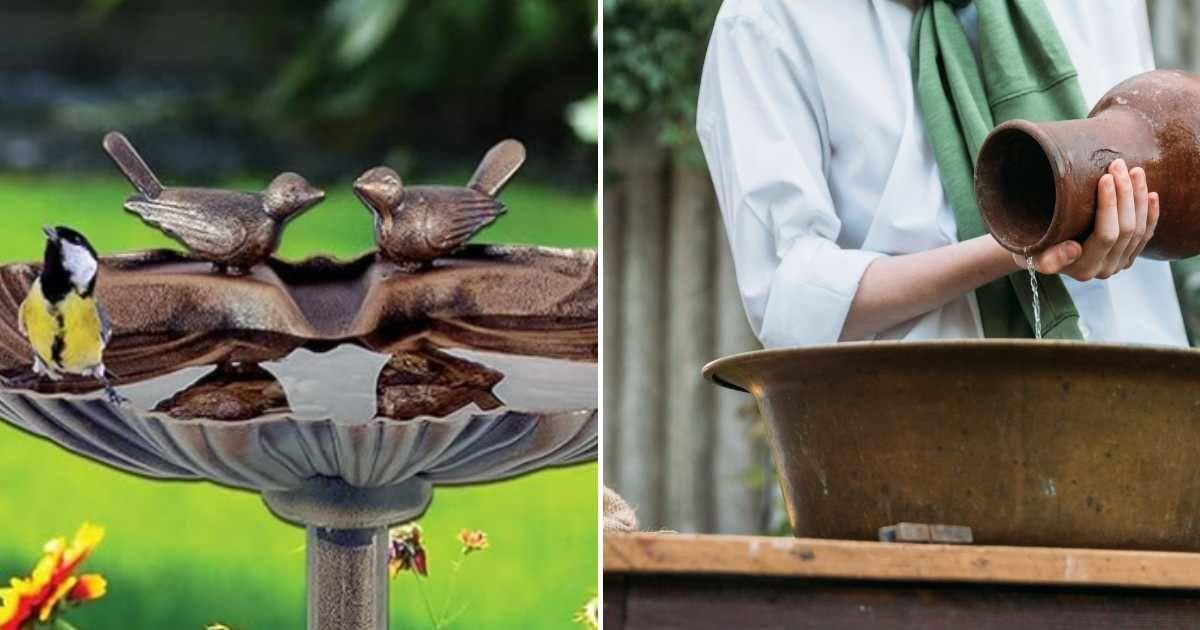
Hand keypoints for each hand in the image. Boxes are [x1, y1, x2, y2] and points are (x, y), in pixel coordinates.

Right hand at [1015, 159, 1158, 279]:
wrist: (1040, 251)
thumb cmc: (1032, 246)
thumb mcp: (1031, 253)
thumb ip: (1049, 259)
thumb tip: (1074, 250)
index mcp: (1083, 269)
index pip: (1106, 235)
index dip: (1109, 205)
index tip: (1105, 177)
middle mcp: (1105, 270)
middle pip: (1127, 229)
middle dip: (1125, 194)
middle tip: (1117, 165)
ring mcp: (1120, 263)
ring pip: (1140, 229)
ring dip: (1138, 197)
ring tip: (1134, 170)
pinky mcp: (1128, 255)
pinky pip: (1147, 234)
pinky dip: (1151, 213)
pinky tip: (1152, 194)